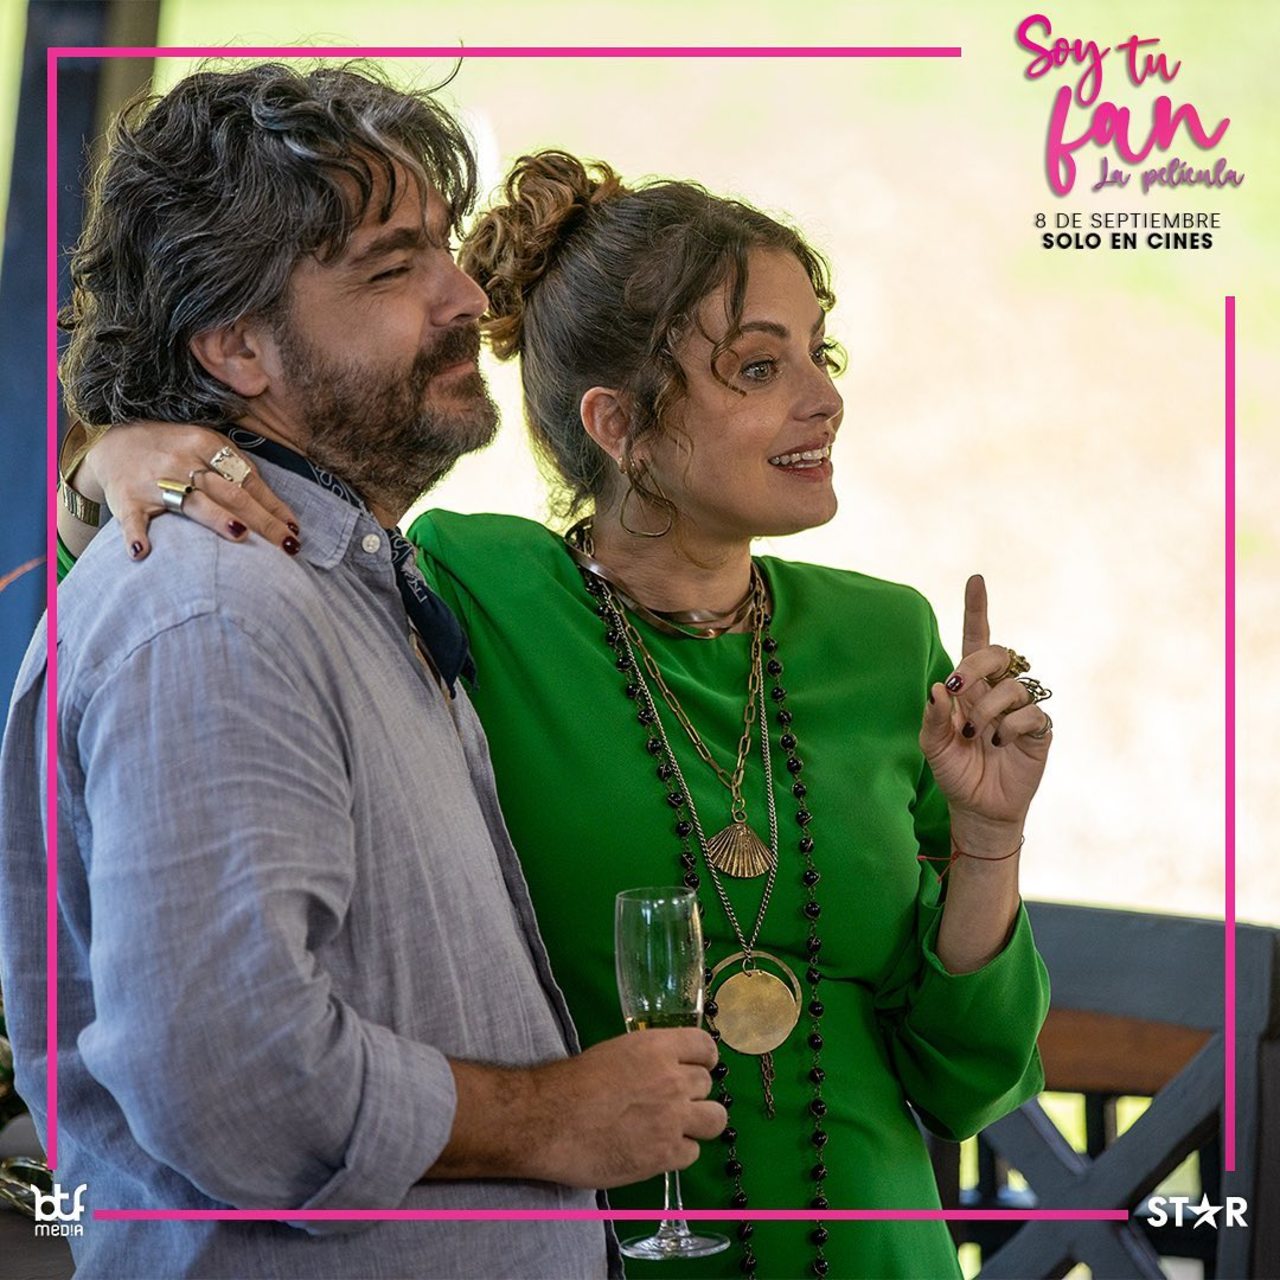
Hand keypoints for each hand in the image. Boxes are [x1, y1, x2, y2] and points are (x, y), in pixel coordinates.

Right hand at [73, 422, 299, 558]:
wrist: (112, 442)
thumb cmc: (172, 450)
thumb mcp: (205, 445)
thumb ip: (237, 468)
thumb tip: (276, 505)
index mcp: (206, 444)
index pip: (248, 479)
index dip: (274, 505)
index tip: (294, 528)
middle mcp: (183, 461)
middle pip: (231, 493)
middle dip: (263, 520)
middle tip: (288, 545)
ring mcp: (154, 481)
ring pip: (192, 502)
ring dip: (216, 518)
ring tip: (240, 535)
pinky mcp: (127, 499)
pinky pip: (132, 519)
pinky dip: (136, 535)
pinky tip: (143, 552)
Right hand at [434, 1029, 725, 1189]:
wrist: (549, 1120)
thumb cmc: (572, 1082)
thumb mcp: (616, 1052)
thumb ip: (648, 1059)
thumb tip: (662, 1069)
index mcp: (658, 1047)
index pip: (705, 1046)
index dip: (703, 1058)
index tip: (696, 1066)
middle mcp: (673, 1080)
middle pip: (707, 1083)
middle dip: (692, 1092)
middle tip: (670, 1101)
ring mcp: (673, 1119)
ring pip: (715, 1119)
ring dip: (698, 1122)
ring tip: (677, 1127)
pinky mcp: (665, 1155)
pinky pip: (692, 1153)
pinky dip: (678, 1151)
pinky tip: (657, 1149)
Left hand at [918, 575, 1051, 832]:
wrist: (977, 807)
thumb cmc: (955, 770)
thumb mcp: (932, 746)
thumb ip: (932, 717)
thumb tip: (939, 688)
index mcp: (970, 686)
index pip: (976, 640)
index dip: (977, 610)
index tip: (976, 580)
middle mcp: (997, 690)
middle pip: (998, 652)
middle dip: (977, 664)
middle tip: (959, 688)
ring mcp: (1020, 709)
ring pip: (1014, 687)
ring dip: (989, 711)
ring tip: (979, 736)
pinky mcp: (1039, 731)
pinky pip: (1031, 714)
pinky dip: (1010, 728)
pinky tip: (1000, 744)